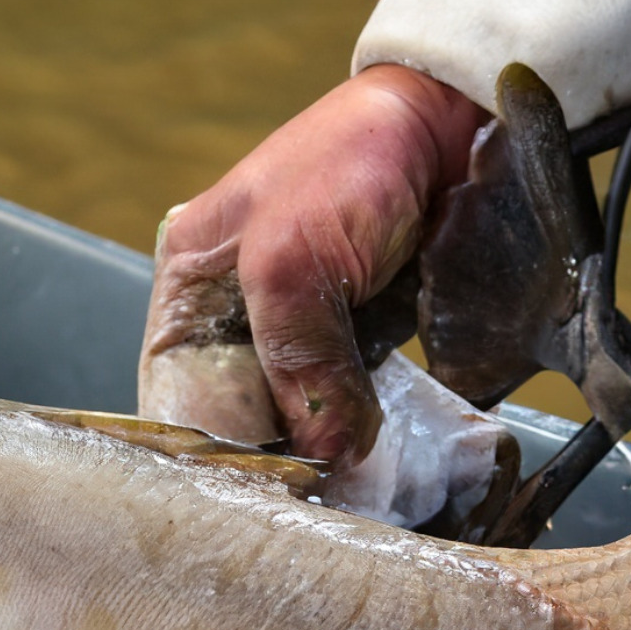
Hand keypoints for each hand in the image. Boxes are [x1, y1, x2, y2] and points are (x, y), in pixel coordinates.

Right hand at [140, 64, 487, 464]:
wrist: (451, 124)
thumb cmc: (353, 161)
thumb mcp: (295, 256)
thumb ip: (298, 357)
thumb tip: (328, 453)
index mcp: (190, 287)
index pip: (179, 395)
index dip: (213, 451)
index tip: (260, 493)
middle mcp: (233, 318)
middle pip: (236, 418)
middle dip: (271, 464)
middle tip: (311, 506)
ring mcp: (296, 333)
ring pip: (291, 421)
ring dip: (318, 461)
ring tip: (342, 501)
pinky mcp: (353, 344)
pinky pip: (343, 408)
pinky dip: (356, 439)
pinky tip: (370, 469)